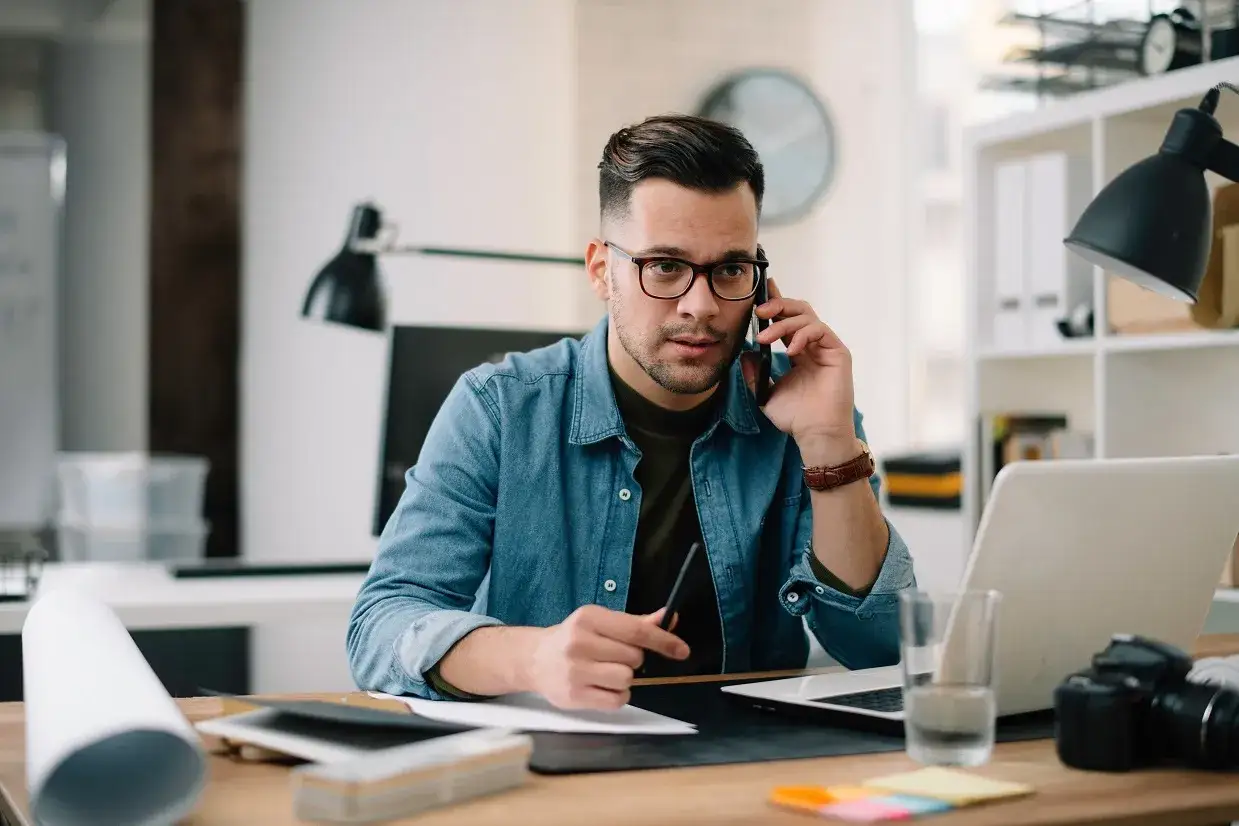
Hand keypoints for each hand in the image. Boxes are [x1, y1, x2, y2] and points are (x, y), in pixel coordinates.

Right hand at [527, 605, 688, 709]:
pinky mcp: (573, 696)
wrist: (535, 660)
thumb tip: (670, 618)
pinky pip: (616, 700)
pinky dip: (617, 695)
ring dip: (625, 678)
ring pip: (626, 679)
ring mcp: (575, 671)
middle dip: (634, 659)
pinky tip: (601, 686)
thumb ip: (635, 623)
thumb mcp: (601, 623)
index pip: (636, 631)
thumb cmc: (575, 638)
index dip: (663, 641)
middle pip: (634, 657)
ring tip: (607, 672)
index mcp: (588, 618)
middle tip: (615, 656)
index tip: (682, 650)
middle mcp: (579, 642)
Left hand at [741, 278, 857, 462]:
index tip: (762, 289)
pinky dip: (802, 335)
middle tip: (759, 312)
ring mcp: (826, 348)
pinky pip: (820, 330)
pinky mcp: (838, 352)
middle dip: (778, 305)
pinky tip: (790, 350)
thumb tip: (744, 354)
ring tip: (766, 338)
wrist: (814, 433)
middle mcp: (813, 346)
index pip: (787, 320)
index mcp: (798, 352)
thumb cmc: (795, 417)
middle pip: (798, 311)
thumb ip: (754, 373)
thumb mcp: (765, 393)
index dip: (776, 303)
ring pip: (806, 317)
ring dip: (783, 323)